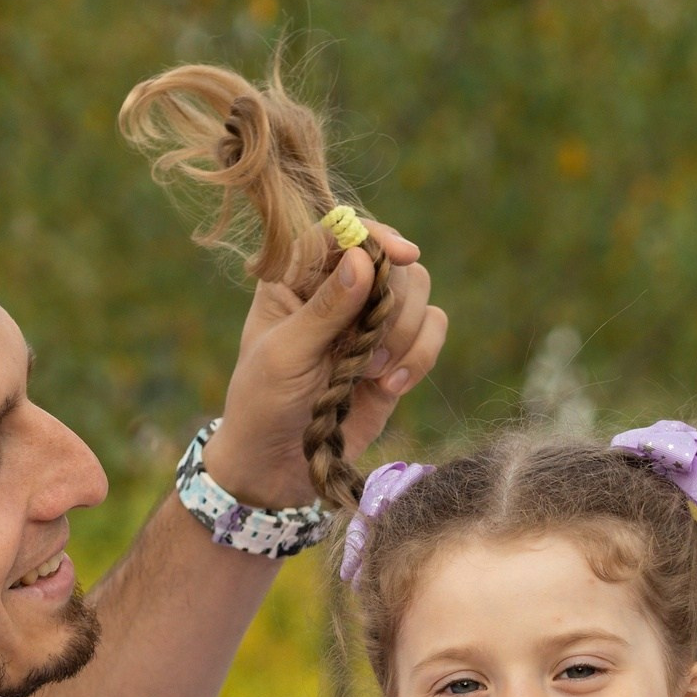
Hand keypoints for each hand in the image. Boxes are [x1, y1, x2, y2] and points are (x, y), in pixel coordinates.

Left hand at [203, 218, 445, 508]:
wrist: (279, 465)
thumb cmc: (264, 402)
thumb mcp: (285, 354)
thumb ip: (325, 309)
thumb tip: (362, 260)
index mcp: (297, 276)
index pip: (341, 231)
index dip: (375, 235)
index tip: (401, 255)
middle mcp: (339, 289)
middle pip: (393, 261)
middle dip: (392, 304)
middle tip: (367, 349)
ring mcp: (371, 319)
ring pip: (419, 293)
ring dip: (405, 334)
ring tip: (372, 373)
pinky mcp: (397, 352)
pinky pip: (432, 331)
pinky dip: (420, 356)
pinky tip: (389, 386)